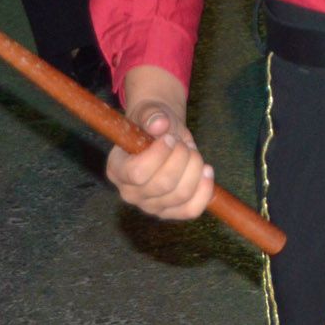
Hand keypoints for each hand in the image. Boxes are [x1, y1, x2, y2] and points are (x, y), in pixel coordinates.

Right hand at [106, 67, 213, 221]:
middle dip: (182, 157)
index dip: (160, 154)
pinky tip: (207, 170)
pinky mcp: (171, 211)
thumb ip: (151, 115)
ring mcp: (150, 206)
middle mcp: (130, 193)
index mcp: (117, 170)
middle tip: (182, 144)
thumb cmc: (154, 125)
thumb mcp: (150, 113)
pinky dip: (205, 190)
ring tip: (192, 153)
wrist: (165, 135)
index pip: (137, 173)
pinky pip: (191, 210)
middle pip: (164, 185)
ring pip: (181, 195)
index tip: (169, 137)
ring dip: (195, 168)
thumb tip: (160, 123)